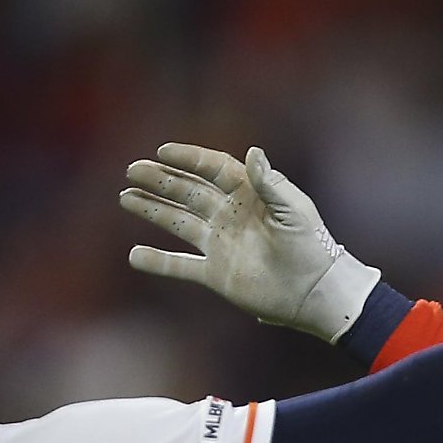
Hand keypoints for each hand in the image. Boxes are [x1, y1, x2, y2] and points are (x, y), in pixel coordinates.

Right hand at [120, 144, 379, 340]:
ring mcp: (220, 245)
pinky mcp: (216, 274)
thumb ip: (269, 183)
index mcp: (248, 194)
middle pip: (188, 191)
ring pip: (178, 222)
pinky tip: (135, 254)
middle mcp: (229, 216)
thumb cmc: (312, 246)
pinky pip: (180, 266)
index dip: (188, 157)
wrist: (316, 291)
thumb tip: (252, 152)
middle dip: (161, 180)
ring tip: (125, 197)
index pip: (212, 168)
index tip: (162, 150)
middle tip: (132, 170)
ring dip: (152, 209)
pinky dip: (158, 261)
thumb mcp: (294, 209)